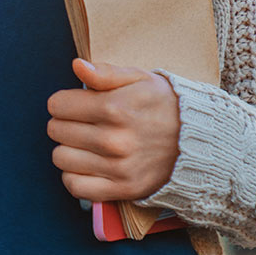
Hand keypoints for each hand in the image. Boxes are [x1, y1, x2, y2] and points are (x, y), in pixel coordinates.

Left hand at [47, 59, 182, 202]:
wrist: (200, 141)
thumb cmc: (164, 105)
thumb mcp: (140, 79)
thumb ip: (105, 72)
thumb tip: (77, 65)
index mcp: (114, 108)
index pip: (56, 105)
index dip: (64, 102)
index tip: (77, 104)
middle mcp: (113, 140)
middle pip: (56, 131)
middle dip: (65, 123)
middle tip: (84, 123)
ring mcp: (117, 167)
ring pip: (60, 157)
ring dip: (69, 149)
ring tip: (86, 143)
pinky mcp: (122, 189)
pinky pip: (75, 186)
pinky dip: (75, 176)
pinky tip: (88, 164)